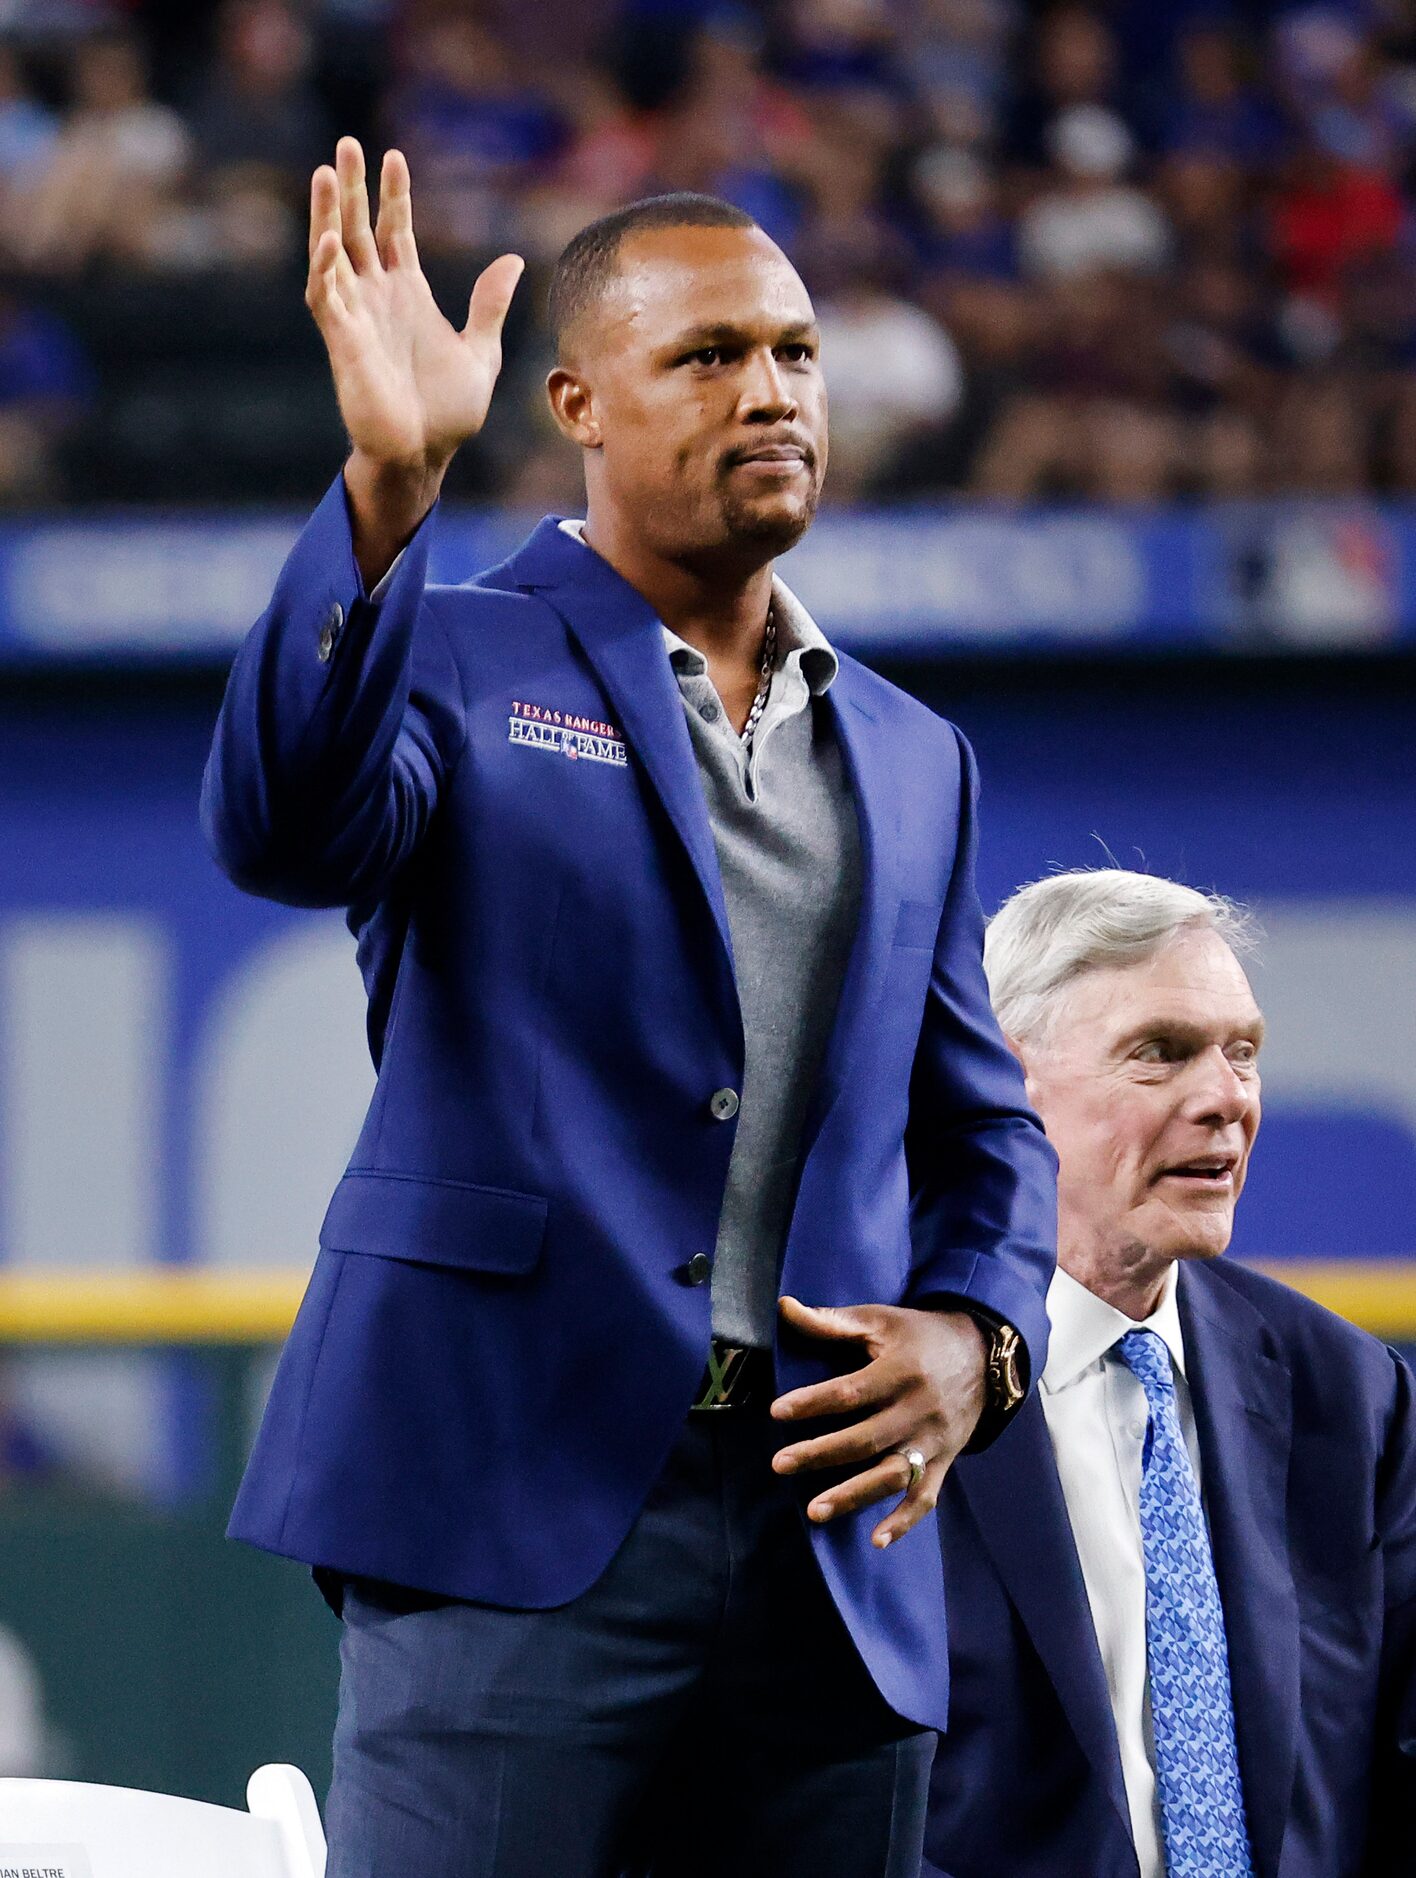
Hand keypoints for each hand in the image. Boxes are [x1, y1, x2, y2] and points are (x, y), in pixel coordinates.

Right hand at [306, 138, 523, 578]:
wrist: (425, 456)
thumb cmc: (447, 414)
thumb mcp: (481, 353)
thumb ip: (490, 306)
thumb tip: (513, 261)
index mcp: (408, 296)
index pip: (394, 232)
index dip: (393, 195)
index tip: (394, 156)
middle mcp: (377, 299)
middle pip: (358, 229)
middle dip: (352, 188)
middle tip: (348, 142)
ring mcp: (357, 317)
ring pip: (333, 253)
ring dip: (326, 214)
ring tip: (325, 171)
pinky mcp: (343, 342)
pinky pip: (326, 296)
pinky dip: (325, 267)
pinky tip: (329, 239)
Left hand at [770, 1296, 986, 1548]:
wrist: (983, 1355)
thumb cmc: (920, 1336)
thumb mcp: (880, 1321)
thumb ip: (832, 1322)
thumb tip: (785, 1308)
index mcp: (900, 1370)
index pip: (851, 1392)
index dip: (814, 1402)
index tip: (777, 1411)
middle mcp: (918, 1409)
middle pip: (866, 1439)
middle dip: (821, 1454)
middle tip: (780, 1464)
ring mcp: (933, 1440)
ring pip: (892, 1476)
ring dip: (854, 1496)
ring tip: (814, 1511)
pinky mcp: (944, 1461)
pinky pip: (926, 1498)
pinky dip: (904, 1522)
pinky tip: (876, 1541)